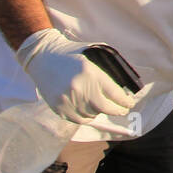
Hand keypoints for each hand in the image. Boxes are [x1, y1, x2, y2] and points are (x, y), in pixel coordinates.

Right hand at [15, 28, 135, 124]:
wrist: (43, 56)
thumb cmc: (73, 53)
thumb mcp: (94, 53)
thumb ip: (110, 67)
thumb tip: (126, 85)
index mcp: (91, 72)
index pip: (115, 93)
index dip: (125, 101)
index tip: (130, 103)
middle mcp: (79, 87)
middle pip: (104, 108)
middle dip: (117, 111)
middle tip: (122, 110)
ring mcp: (67, 99)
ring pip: (91, 115)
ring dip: (100, 112)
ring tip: (103, 106)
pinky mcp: (58, 107)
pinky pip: (78, 119)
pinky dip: (87, 116)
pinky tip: (90, 110)